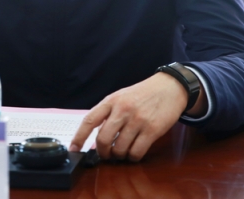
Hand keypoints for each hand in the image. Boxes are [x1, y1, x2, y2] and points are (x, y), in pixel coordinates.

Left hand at [69, 72, 205, 161]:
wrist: (169, 87)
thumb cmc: (143, 94)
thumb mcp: (121, 97)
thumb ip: (109, 113)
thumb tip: (96, 138)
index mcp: (111, 101)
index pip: (89, 120)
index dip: (79, 137)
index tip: (74, 149)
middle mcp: (122, 110)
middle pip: (103, 139)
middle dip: (103, 152)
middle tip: (106, 154)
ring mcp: (137, 120)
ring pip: (119, 149)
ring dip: (119, 156)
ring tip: (123, 151)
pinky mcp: (152, 130)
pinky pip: (136, 152)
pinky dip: (132, 157)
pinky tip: (134, 152)